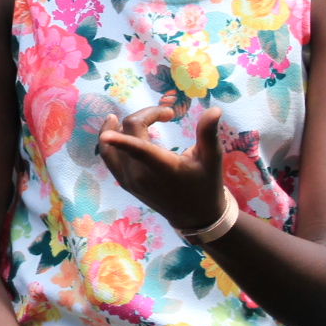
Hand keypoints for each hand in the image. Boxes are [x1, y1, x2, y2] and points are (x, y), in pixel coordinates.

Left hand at [97, 105, 224, 230]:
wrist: (196, 216)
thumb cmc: (205, 184)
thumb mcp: (211, 158)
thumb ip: (208, 132)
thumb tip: (215, 109)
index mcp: (162, 168)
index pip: (137, 148)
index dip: (121, 135)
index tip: (112, 115)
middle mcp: (140, 175)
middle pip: (127, 132)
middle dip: (145, 116)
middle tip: (167, 114)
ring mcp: (129, 180)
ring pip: (109, 148)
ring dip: (117, 128)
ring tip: (129, 116)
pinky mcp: (125, 183)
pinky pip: (109, 158)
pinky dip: (109, 143)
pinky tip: (115, 131)